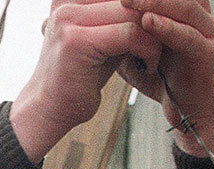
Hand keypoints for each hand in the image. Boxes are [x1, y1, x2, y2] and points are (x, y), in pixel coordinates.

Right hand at [11, 0, 163, 162]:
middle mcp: (66, 5)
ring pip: (133, 14)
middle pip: (129, 1)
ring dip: (155, 35)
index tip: (166, 23)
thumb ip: (121, 21)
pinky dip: (147, 49)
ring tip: (154, 57)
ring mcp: (69, 20)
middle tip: (167, 41)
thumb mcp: (102, 42)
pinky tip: (148, 66)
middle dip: (156, 18)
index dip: (147, 8)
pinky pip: (129, 34)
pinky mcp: (77, 41)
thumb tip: (156, 9)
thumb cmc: (77, 81)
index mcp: (70, 0)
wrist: (47, 113)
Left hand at [119, 0, 213, 153]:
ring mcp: (207, 32)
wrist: (185, 111)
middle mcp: (199, 16)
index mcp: (182, 10)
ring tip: (126, 0)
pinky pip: (188, 36)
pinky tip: (146, 22)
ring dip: (155, 1)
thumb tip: (88, 16)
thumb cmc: (157, 77)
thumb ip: (118, 30)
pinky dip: (167, 28)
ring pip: (183, 7)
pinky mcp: (209, 53)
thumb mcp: (131, 48)